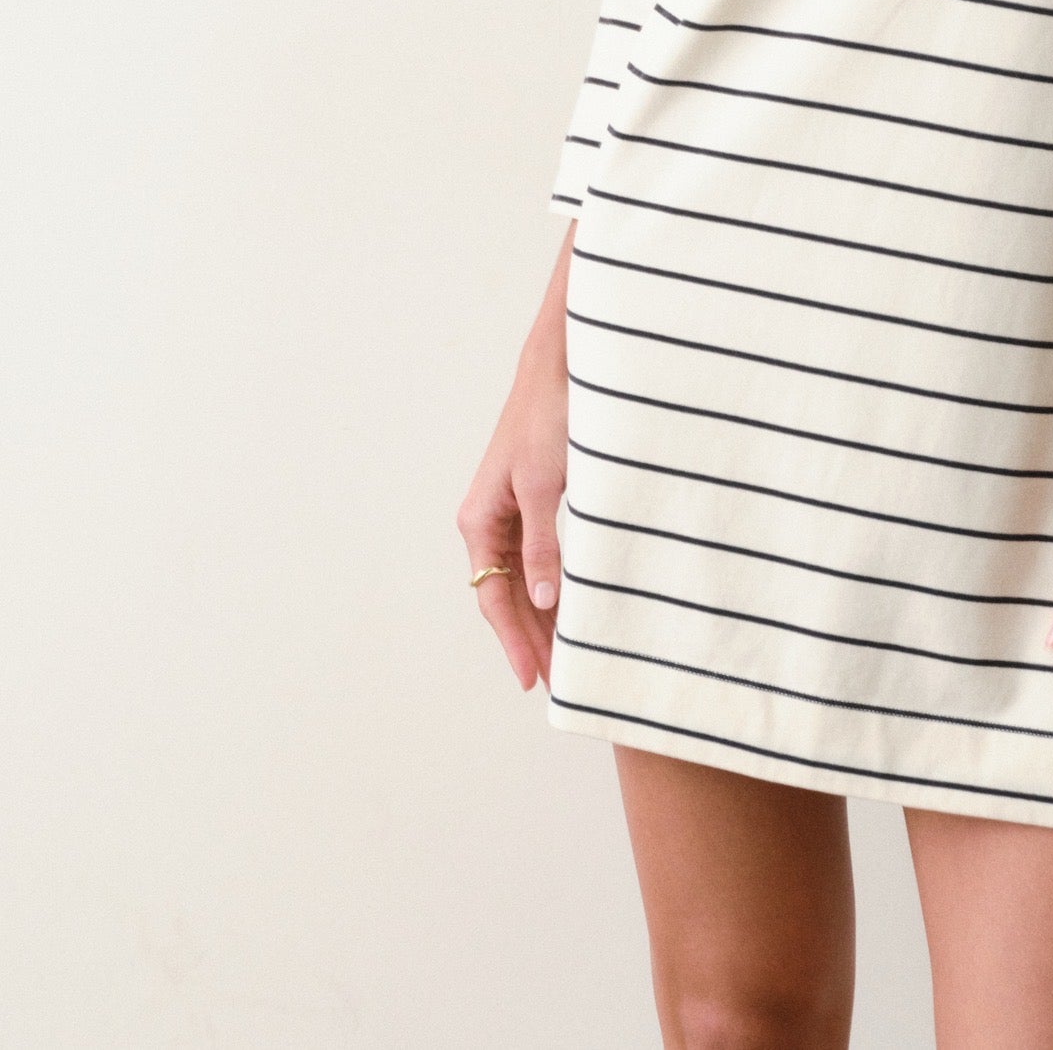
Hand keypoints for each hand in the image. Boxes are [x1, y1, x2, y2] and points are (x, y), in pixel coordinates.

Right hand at [456, 331, 567, 690]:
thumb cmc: (548, 419)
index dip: (514, 641)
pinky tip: (573, 609)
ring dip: (545, 618)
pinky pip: (541, 558)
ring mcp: (512, 513)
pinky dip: (556, 587)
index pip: (494, 598)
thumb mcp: (545, 487)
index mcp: (479, 520)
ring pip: (525, 581)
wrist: (561, 369)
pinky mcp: (536, 501)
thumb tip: (545, 602)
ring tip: (567, 658)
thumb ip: (543, 545)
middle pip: (507, 596)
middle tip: (558, 682)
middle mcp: (489, 521)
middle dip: (531, 639)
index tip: (533, 679)